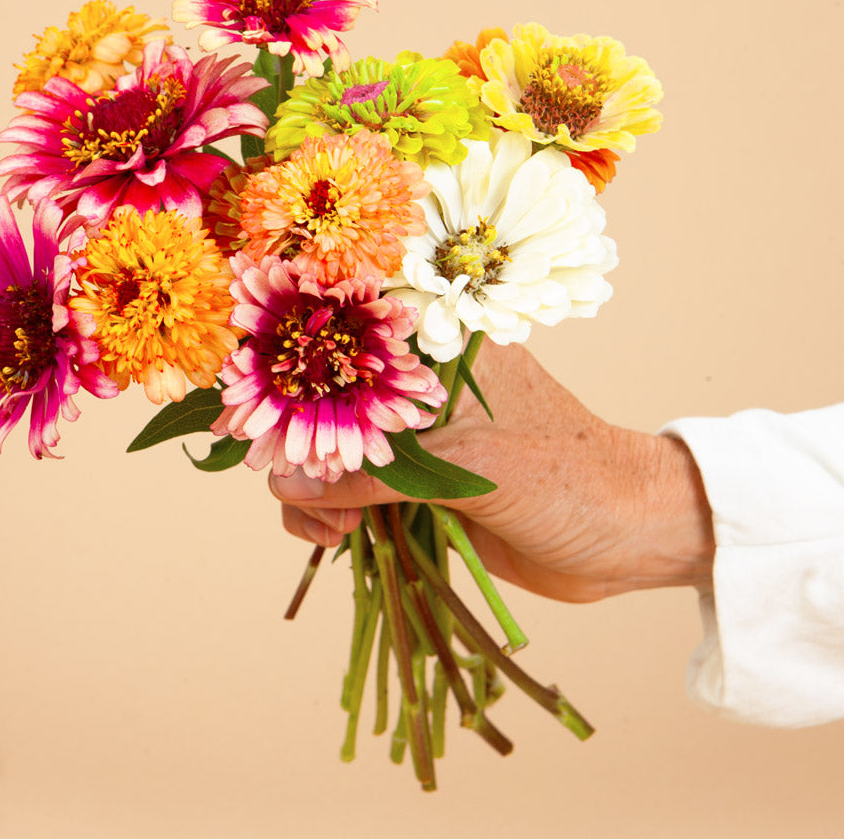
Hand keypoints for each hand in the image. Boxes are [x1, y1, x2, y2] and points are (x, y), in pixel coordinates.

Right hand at [271, 341, 714, 602]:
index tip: (257, 410)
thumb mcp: (469, 470)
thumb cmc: (568, 479)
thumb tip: (283, 485)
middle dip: (303, 449)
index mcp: (441, 353)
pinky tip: (334, 540)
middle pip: (332, 406)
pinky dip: (334, 518)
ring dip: (315, 494)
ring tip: (327, 533)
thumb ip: (373, 477)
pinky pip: (359, 498)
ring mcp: (421, 441)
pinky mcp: (422, 489)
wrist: (628, 539)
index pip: (349, 344)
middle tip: (298, 494)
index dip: (297, 370)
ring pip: (338, 457)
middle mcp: (423, 390)